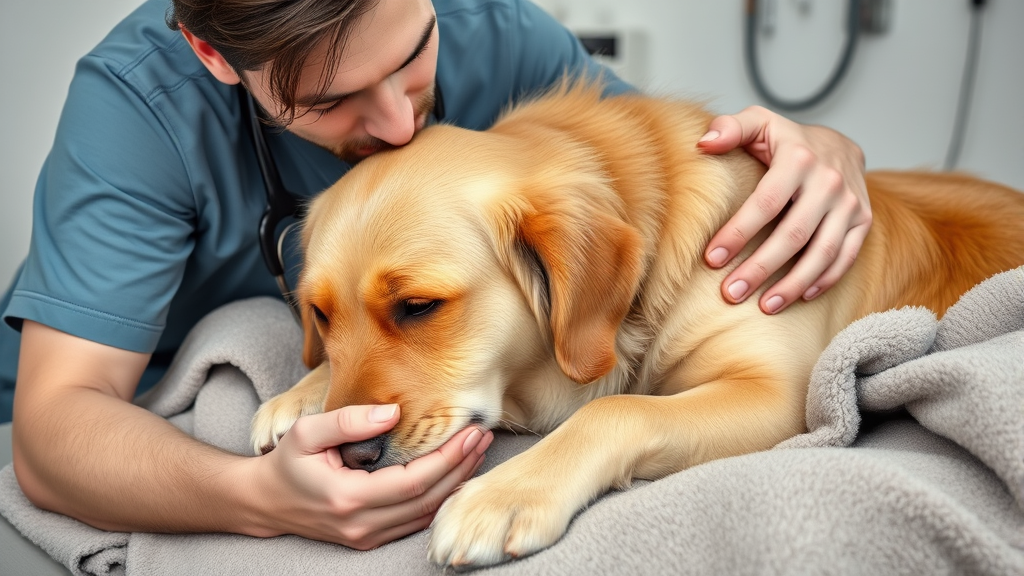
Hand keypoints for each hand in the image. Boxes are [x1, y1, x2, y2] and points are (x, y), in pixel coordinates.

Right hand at [249, 404, 491, 549]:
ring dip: (457, 482)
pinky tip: (456, 473)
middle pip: (428, 499)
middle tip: (483, 435)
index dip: (447, 457)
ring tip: (477, 450)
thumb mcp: (306, 431)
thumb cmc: (287, 461)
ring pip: (426, 513)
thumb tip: (393, 413)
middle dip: (461, 467)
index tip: (469, 430)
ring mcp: (367, 536)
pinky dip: (441, 497)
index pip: (414, 480)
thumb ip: (347, 420)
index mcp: (348, 498)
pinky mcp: (371, 538)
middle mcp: (362, 525)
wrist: (266, 501)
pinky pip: (416, 520)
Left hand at [697, 106, 871, 313]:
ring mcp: (850, 203)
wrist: (838, 142)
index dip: (738, 232)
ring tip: (764, 306)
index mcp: (798, 159)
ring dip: (792, 284)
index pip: (765, 203)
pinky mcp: (863, 220)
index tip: (712, 259)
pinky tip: (799, 296)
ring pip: (822, 253)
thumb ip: (730, 128)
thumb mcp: (758, 122)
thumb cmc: (786, 140)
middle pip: (792, 235)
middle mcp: (829, 182)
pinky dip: (824, 280)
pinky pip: (846, 257)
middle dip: (760, 268)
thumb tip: (704, 143)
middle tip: (731, 293)